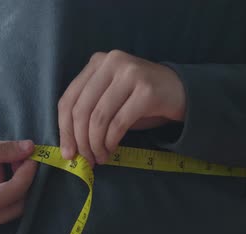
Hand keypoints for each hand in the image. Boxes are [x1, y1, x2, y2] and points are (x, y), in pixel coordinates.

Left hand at [58, 50, 186, 166]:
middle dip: (80, 141)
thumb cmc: (141, 98)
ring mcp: (130, 74)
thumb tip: (70, 144)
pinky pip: (118, 123)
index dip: (64, 129)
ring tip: (100, 158)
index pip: (69, 98)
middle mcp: (112, 62)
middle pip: (81, 109)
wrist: (181, 91)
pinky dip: (111, 141)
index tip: (67, 153)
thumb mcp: (111, 96)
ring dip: (96, 145)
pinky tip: (112, 149)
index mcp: (97, 62)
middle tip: (85, 159)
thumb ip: (89, 110)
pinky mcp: (146, 91)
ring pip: (99, 118)